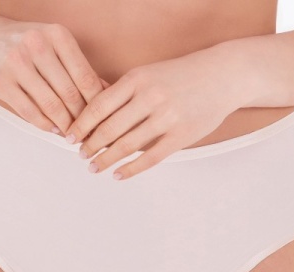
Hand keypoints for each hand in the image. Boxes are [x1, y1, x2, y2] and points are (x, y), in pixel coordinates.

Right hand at [0, 21, 107, 132]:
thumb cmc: (28, 48)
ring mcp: (16, 62)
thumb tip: (110, 94)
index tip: (103, 120)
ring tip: (72, 134)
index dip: (97, 104)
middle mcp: (36, 45)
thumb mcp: (56, 47)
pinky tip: (54, 129)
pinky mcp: (0, 82)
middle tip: (89, 133)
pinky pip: (30, 112)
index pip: (85, 77)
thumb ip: (80, 69)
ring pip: (51, 105)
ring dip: (65, 125)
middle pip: (70, 94)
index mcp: (57, 35)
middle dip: (82, 119)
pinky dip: (45, 125)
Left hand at [65, 46, 247, 179]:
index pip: (99, 106)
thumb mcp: (150, 73)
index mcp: (137, 79)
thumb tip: (92, 112)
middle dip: (90, 145)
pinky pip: (150, 158)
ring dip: (106, 159)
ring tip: (95, 167)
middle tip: (81, 155)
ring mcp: (167, 118)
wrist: (223, 75)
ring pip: (127, 145)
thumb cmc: (182, 76)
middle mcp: (150, 97)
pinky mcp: (181, 136)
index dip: (81, 125)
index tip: (70, 137)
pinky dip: (131, 169)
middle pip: (109, 129)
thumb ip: (125, 92)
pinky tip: (119, 175)